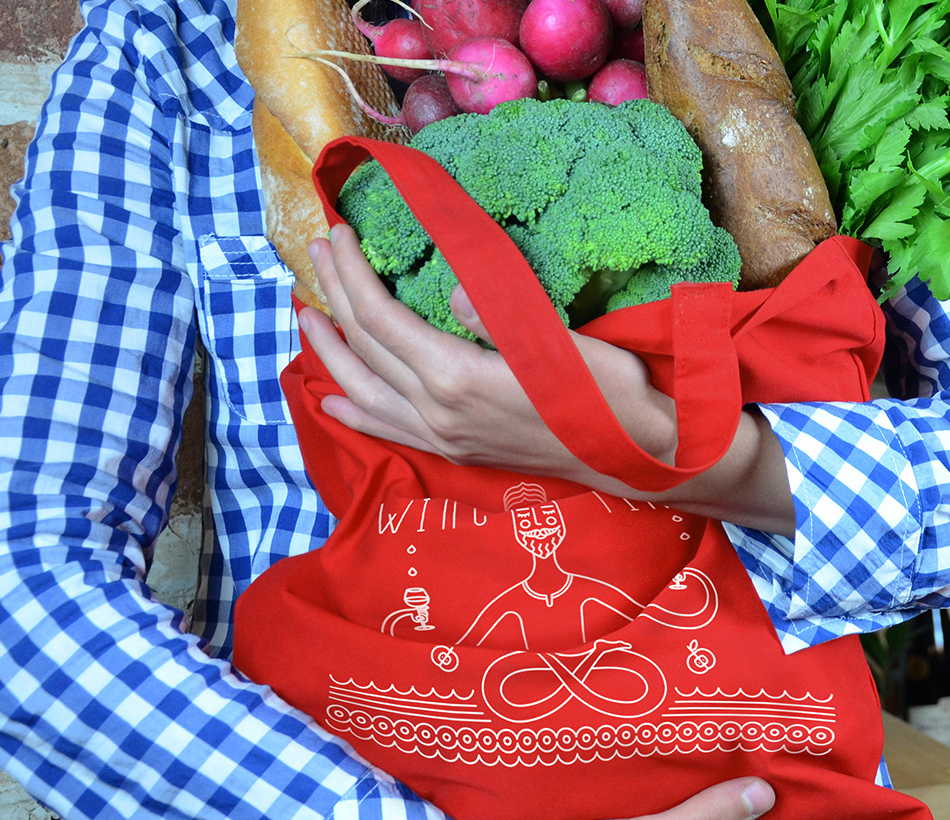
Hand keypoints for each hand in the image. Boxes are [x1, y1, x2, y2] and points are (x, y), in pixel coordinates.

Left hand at [300, 226, 795, 534]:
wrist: (642, 457)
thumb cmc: (612, 392)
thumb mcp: (562, 342)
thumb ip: (501, 315)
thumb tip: (452, 291)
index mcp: (458, 378)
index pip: (380, 319)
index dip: (351, 274)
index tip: (337, 232)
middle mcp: (439, 413)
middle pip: (363, 349)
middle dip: (333, 296)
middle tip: (315, 252)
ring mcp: (445, 438)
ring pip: (363, 392)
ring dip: (328, 351)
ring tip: (307, 315)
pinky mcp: (458, 452)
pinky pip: (387, 430)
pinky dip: (353, 410)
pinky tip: (333, 398)